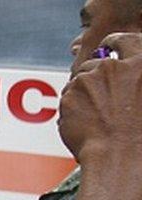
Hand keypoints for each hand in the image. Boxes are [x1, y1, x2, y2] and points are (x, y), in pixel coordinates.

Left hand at [60, 33, 141, 160]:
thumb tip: (130, 81)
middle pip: (95, 63)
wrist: (122, 156)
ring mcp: (89, 79)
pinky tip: (83, 125)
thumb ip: (136, 81)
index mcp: (141, 63)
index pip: (123, 41)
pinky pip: (67, 98)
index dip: (112, 44)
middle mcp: (114, 66)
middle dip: (93, 77)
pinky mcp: (70, 94)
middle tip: (95, 96)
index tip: (106, 48)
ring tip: (94, 119)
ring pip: (78, 81)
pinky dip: (72, 109)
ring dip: (82, 95)